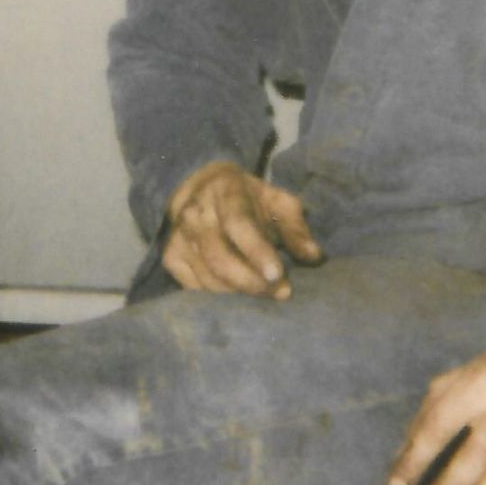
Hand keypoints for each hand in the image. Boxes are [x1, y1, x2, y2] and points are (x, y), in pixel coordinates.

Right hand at [162, 161, 321, 298]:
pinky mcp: (171, 258)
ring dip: (239, 293)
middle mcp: (195, 214)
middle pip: (220, 258)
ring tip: (266, 294)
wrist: (198, 189)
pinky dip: (220, 296)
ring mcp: (179, 237)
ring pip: (208, 278)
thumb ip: (297, 227)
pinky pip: (195, 288)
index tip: (278, 275)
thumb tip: (314, 256)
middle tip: (281, 292)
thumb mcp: (277, 201)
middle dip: (252, 282)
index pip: (239, 224)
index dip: (257, 252)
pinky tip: (239, 293)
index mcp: (225, 192)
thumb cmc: (247, 199)